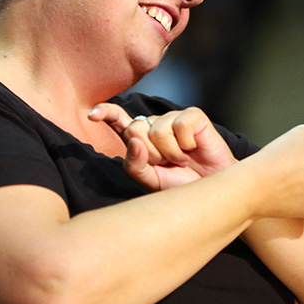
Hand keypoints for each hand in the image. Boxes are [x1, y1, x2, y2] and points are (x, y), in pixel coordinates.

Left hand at [88, 103, 236, 190]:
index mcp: (141, 139)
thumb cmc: (180, 185)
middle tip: (167, 163)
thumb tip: (134, 142)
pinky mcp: (193, 115)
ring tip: (181, 160)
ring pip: (157, 130)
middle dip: (150, 153)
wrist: (211, 190)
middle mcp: (154, 124)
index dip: (106, 113)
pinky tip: (193, 149)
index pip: (118, 120)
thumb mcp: (151, 181)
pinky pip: (179, 125)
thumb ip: (135, 165)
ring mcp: (173, 118)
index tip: (93, 115)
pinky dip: (186, 144)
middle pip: (134, 128)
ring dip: (170, 152)